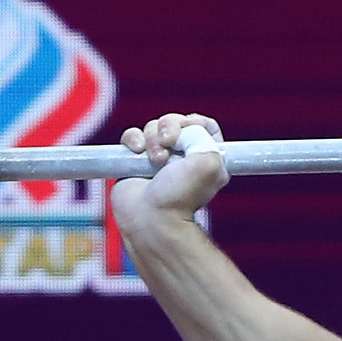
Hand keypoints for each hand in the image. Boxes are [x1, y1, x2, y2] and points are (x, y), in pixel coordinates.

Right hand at [109, 111, 226, 233]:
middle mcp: (183, 158)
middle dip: (170, 127)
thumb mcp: (209, 163)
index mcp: (206, 159)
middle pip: (175, 122)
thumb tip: (183, 129)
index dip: (194, 122)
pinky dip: (133, 140)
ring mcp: (159, 159)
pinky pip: (132, 136)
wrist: (150, 218)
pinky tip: (137, 152)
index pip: (203, 125)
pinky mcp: (136, 162)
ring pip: (153, 128)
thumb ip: (204, 137)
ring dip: (152, 138)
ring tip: (155, 160)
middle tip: (168, 146)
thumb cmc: (180, 198)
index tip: (189, 128)